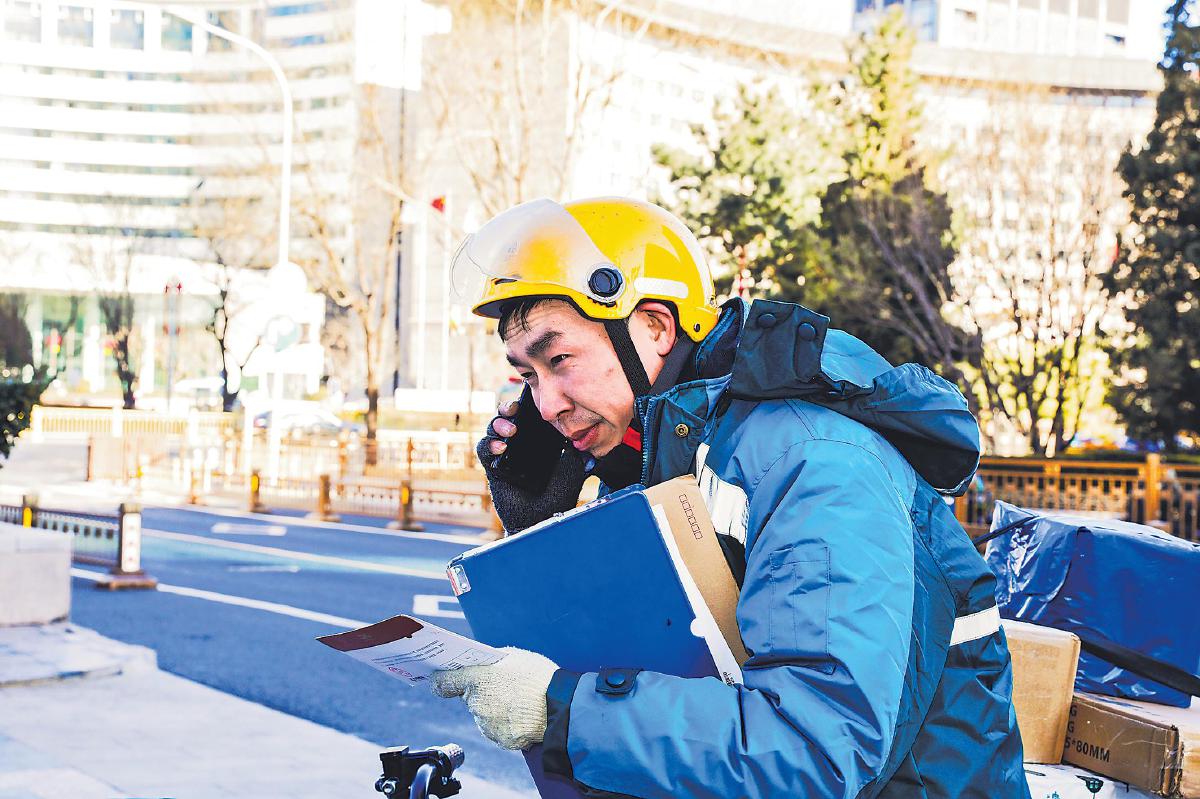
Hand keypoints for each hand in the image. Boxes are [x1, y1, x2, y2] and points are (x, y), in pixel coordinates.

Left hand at [431, 647, 557, 750]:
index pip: (443, 682)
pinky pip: (497, 730)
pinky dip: (506, 724)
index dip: (440, 681)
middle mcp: (476, 702)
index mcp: (476, 678)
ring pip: (483, 715)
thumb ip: (491, 661)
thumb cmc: (538, 677)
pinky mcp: (499, 739)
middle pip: (469, 698)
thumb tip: (481, 665)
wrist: (560, 708)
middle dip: (482, 693)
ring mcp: (486, 723)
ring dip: (494, 709)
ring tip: (518, 701)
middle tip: (504, 687)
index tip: (438, 680)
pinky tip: (522, 715)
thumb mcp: (514, 656)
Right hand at [477, 400, 586, 532]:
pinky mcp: (492, 469)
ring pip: (493, 430)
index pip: (526, 416)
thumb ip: (576, 451)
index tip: (529, 400)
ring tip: (510, 430)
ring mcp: (504, 456)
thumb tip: (581, 434)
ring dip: (498, 424)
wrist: (543, 519)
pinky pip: (484, 451)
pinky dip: (489, 445)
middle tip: (514, 409)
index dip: (524, 405)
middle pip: (506, 418)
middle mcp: (518, 445)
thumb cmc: (558, 496)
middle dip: (507, 408)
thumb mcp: (572, 469)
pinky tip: (500, 447)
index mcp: (535, 441)